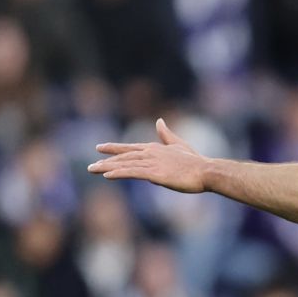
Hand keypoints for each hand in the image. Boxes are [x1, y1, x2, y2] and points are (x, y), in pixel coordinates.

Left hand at [89, 118, 209, 193]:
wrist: (206, 171)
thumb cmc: (196, 162)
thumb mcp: (179, 146)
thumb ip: (166, 135)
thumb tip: (159, 120)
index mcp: (155, 149)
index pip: (130, 148)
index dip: (115, 148)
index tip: (100, 148)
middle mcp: (150, 154)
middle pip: (124, 157)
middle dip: (106, 160)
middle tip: (91, 166)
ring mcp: (152, 163)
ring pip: (125, 164)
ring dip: (107, 167)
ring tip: (92, 170)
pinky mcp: (155, 174)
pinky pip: (132, 173)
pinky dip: (119, 173)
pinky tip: (107, 176)